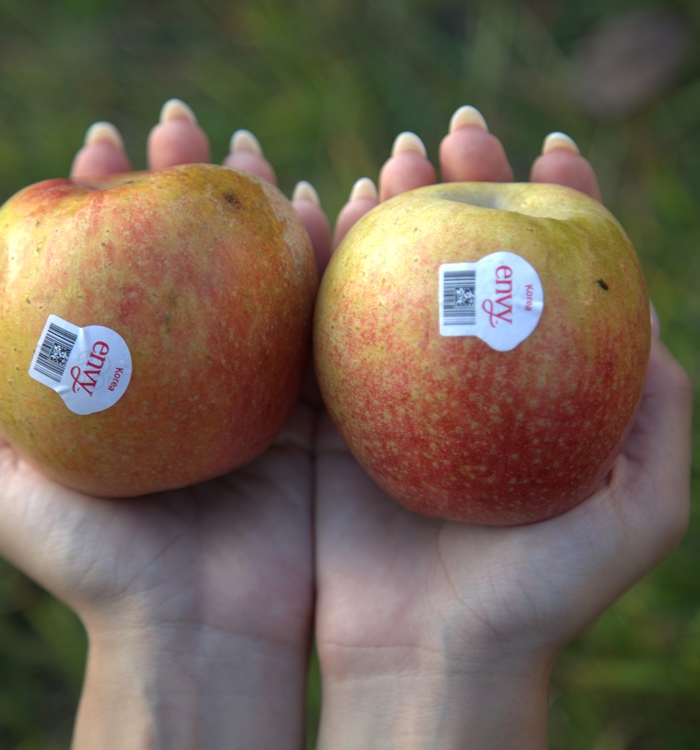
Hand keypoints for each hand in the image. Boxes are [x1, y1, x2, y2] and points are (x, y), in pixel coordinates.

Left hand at [0, 99, 330, 749]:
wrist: (203, 631)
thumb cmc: (102, 568)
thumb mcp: (1, 488)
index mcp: (133, 379)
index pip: (118, 264)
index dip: (104, 198)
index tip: (102, 144)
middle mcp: (196, 373)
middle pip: (194, 257)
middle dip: (189, 184)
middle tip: (184, 128)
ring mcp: (259, 388)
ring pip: (267, 278)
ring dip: (265, 211)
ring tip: (255, 157)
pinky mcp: (318, 411)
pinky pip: (327, 325)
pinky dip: (331, 264)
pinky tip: (330, 207)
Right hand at [313, 107, 693, 749]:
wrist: (430, 658)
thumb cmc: (537, 596)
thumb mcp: (640, 510)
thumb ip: (660, 414)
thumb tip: (648, 310)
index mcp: (535, 390)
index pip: (554, 274)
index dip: (561, 202)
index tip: (554, 147)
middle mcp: (462, 381)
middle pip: (467, 260)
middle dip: (465, 186)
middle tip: (454, 133)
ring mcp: (390, 391)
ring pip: (390, 280)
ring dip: (392, 214)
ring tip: (392, 163)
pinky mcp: (328, 414)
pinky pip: (321, 326)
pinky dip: (320, 268)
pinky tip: (319, 214)